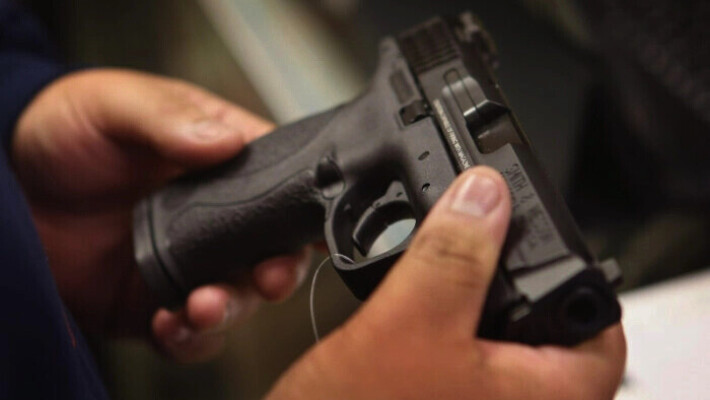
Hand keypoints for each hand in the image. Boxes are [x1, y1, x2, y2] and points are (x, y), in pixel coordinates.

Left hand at [12, 69, 310, 361]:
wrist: (8, 181)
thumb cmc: (69, 127)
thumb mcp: (118, 104)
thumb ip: (169, 119)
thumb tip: (225, 140)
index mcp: (223, 162)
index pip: (283, 185)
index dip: (303, 210)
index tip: (310, 232)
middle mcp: (217, 217)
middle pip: (272, 251)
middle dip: (277, 271)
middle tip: (268, 277)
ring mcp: (190, 262)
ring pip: (237, 298)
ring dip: (231, 309)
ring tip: (203, 306)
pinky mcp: (156, 300)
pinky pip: (188, 331)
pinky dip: (188, 338)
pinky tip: (169, 324)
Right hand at [267, 167, 625, 398]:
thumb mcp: (408, 324)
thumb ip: (453, 257)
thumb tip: (485, 196)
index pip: (599, 327)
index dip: (571, 269)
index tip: (533, 235)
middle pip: (544, 326)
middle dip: (506, 276)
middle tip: (478, 242)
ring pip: (496, 338)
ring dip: (467, 296)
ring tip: (439, 269)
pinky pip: (461, 354)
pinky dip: (442, 320)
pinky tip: (412, 305)